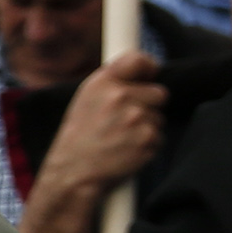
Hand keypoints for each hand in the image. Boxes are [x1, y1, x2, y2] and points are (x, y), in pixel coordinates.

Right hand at [33, 49, 165, 198]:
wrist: (73, 172)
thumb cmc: (79, 137)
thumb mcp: (86, 100)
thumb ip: (113, 84)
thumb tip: (146, 74)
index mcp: (102, 83)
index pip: (138, 60)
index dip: (149, 67)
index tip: (149, 75)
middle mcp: (119, 96)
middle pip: (159, 93)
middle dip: (149, 106)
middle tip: (126, 121)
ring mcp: (135, 117)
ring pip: (159, 117)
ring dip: (146, 128)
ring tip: (121, 139)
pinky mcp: (147, 138)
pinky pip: (159, 137)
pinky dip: (147, 146)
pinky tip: (126, 151)